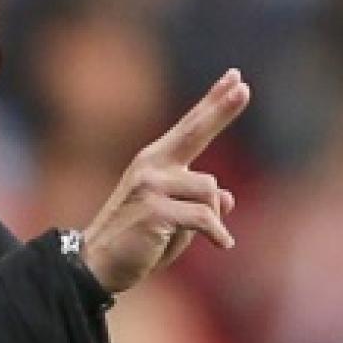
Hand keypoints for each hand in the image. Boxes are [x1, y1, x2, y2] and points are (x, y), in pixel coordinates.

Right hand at [80, 69, 250, 292]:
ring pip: (209, 191)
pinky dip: (217, 234)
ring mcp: (151, 184)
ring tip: (201, 236)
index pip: (191, 126)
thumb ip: (199, 205)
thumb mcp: (176, 221)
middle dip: (222, 109)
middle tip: (244, 87)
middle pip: (195, 131)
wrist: (98, 264)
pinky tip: (222, 244)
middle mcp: (152, 165)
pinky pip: (204, 218)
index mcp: (156, 162)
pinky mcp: (154, 209)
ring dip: (212, 218)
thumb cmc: (139, 242)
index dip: (213, 102)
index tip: (235, 78)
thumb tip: (227, 198)